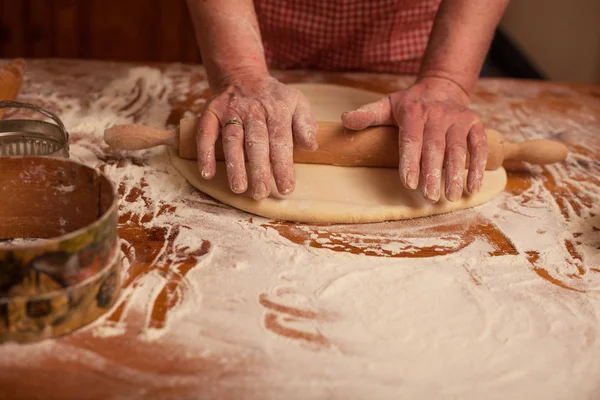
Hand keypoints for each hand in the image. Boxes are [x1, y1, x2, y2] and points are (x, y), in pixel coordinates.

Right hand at [197, 75, 317, 199]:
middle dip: (259, 169)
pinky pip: (206, 133)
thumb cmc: (274, 98)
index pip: (281, 140)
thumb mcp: (297, 103)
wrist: (244, 76)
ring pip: (232, 139)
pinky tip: (207, 172)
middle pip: (256, 142)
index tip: (286, 188)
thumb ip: (305, 124)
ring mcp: (231, 111)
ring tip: (238, 187)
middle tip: (261, 193)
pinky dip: (205, 152)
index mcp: (277, 110)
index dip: (283, 166)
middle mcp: (253, 110)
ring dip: (234, 164)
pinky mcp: (212, 112)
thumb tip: (311, 146)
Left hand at [341, 77, 487, 202]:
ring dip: (456, 174)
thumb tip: (345, 119)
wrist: (442, 87)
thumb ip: (368, 115)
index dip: (410, 161)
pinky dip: (478, 166)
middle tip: (429, 196)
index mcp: (414, 112)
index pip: (411, 139)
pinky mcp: (474, 125)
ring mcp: (458, 120)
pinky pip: (479, 146)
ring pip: (458, 149)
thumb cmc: (410, 104)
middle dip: (433, 173)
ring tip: (452, 196)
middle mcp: (438, 115)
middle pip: (435, 147)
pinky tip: (473, 187)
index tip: (408, 183)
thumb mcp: (387, 105)